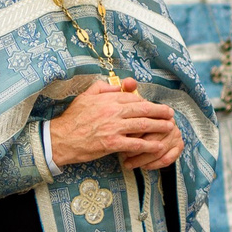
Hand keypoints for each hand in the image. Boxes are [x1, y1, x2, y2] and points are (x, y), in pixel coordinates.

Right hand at [48, 78, 180, 168]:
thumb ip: (103, 87)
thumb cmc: (73, 118)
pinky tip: (158, 146)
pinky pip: (135, 143)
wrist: (61, 139)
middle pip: (143, 109)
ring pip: (143, 125)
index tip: (153, 106)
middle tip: (170, 113)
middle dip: (160, 111)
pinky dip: (149, 145)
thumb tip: (119, 86)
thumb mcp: (86, 95)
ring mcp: (114, 128)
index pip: (133, 98)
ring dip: (159, 126)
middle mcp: (113, 111)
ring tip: (169, 127)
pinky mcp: (112, 143)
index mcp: (108, 99)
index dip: (146, 102)